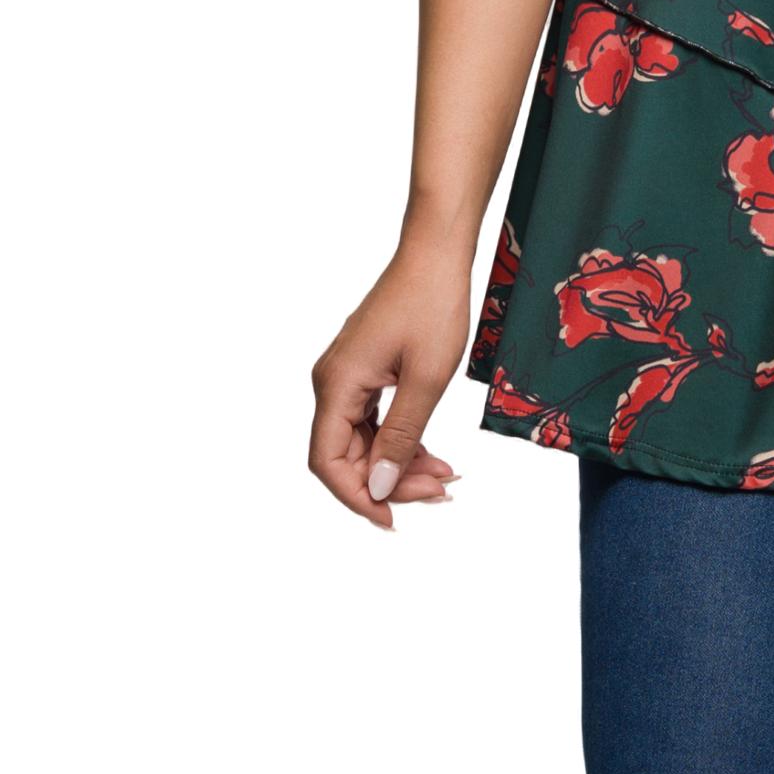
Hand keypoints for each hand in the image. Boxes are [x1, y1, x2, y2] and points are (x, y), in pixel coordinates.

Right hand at [309, 241, 472, 528]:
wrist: (436, 254)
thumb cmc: (432, 305)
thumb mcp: (426, 379)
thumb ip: (402, 437)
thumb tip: (380, 487)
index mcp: (336, 385)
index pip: (328, 462)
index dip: (357, 497)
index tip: (394, 519)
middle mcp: (332, 383)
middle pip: (346, 456)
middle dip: (391, 482)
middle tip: (442, 492)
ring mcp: (347, 377)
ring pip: (363, 442)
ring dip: (400, 465)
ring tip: (446, 477)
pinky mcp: (365, 372)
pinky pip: (374, 422)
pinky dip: (402, 441)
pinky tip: (433, 454)